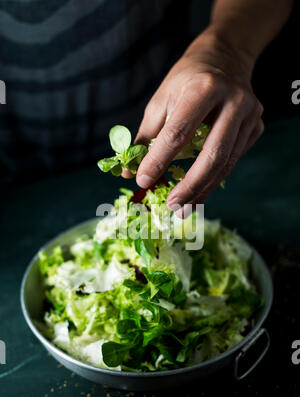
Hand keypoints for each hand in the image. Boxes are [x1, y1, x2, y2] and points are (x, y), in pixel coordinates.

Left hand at [123, 28, 263, 212]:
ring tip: (184, 208)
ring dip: (203, 189)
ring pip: (226, 163)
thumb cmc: (186, 81)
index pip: (179, 132)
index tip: (142, 181)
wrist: (225, 58)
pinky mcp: (256, 127)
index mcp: (203, 88)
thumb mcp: (161, 101)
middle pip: (212, 154)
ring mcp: (250, 115)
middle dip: (190, 185)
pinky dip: (214, 179)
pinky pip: (234, 159)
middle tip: (172, 206)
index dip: (159, 160)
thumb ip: (146, 137)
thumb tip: (129, 172)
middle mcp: (233, 101)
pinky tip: (199, 191)